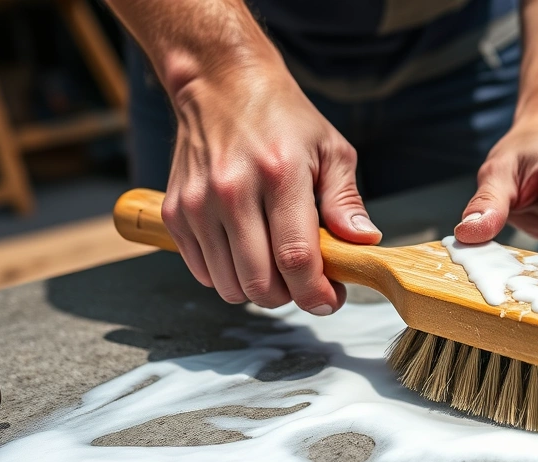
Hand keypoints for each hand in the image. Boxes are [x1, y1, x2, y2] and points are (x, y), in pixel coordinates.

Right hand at [160, 60, 380, 313]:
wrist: (221, 84)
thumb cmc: (283, 118)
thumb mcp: (332, 150)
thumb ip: (347, 201)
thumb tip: (362, 243)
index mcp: (279, 175)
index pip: (296, 258)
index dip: (316, 293)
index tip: (330, 300)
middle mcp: (232, 192)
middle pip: (260, 283)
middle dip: (290, 297)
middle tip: (305, 282)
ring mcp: (198, 204)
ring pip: (229, 287)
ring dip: (259, 290)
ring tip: (276, 264)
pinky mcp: (175, 213)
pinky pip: (203, 273)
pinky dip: (228, 276)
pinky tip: (246, 251)